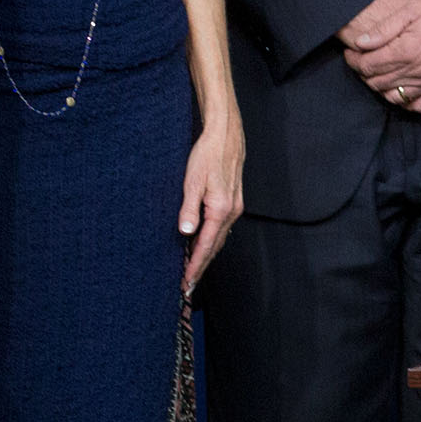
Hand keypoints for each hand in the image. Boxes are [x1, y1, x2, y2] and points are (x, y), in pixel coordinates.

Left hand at [178, 115, 244, 295]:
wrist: (225, 137)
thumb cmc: (207, 155)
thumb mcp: (192, 182)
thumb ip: (189, 209)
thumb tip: (185, 233)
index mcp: (220, 210)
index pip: (206, 246)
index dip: (195, 265)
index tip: (186, 281)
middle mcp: (231, 212)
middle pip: (215, 247)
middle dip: (201, 266)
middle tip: (188, 284)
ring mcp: (235, 207)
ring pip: (219, 238)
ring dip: (206, 255)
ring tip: (192, 269)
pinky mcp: (233, 201)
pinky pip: (222, 228)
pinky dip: (212, 240)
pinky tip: (203, 243)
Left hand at [345, 0, 420, 113]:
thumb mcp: (414, 9)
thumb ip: (385, 28)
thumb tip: (361, 42)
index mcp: (406, 50)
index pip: (368, 66)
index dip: (354, 60)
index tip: (352, 52)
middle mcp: (418, 71)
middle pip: (378, 82)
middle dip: (364, 73)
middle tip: (362, 61)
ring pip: (395, 96)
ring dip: (381, 87)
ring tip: (381, 74)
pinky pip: (420, 106)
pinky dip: (407, 102)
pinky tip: (403, 90)